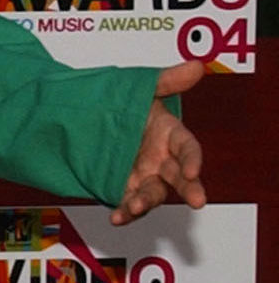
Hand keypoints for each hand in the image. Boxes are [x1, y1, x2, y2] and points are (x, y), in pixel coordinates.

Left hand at [111, 60, 207, 225]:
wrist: (86, 115)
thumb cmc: (124, 103)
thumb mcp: (142, 89)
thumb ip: (166, 80)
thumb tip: (196, 66)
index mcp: (170, 135)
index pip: (188, 147)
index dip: (193, 159)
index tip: (192, 170)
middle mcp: (161, 159)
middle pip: (179, 177)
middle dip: (190, 189)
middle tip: (197, 201)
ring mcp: (143, 176)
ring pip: (153, 193)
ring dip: (147, 201)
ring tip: (136, 207)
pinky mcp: (124, 188)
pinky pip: (128, 202)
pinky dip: (124, 211)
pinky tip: (116, 216)